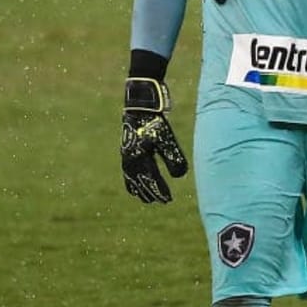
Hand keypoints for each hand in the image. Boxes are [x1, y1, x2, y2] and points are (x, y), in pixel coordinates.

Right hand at [121, 77, 188, 202]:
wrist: (139, 105)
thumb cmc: (154, 122)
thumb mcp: (166, 139)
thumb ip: (173, 158)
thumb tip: (179, 176)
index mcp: (138, 159)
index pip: (151, 181)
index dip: (160, 191)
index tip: (168, 200)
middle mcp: (130, 160)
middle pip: (140, 183)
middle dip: (151, 193)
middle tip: (162, 201)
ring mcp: (126, 155)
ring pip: (131, 179)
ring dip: (141, 189)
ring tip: (146, 198)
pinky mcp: (127, 150)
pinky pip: (127, 172)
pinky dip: (132, 181)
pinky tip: (136, 183)